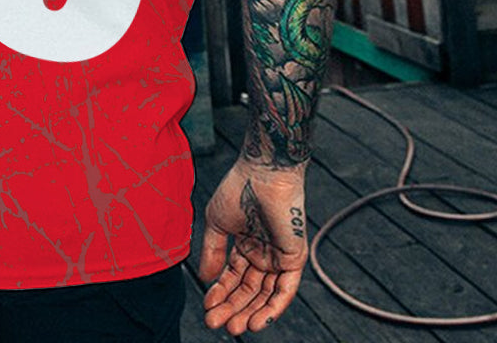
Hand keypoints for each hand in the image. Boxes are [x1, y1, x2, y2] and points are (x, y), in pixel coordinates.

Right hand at [197, 157, 308, 334]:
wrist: (263, 172)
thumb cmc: (239, 188)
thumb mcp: (217, 222)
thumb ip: (212, 252)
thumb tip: (205, 280)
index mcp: (245, 245)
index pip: (232, 278)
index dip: (219, 294)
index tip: (206, 309)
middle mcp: (263, 254)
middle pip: (248, 291)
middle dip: (232, 309)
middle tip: (216, 325)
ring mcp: (279, 257)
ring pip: (265, 295)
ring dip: (250, 313)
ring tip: (233, 329)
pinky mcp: (294, 258)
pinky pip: (286, 290)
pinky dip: (273, 308)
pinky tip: (257, 321)